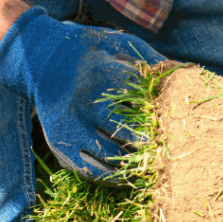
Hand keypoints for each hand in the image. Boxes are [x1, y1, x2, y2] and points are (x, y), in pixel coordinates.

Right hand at [0, 6, 163, 179]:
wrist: (38, 60)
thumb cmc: (86, 51)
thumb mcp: (114, 43)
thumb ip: (148, 58)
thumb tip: (184, 73)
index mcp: (101, 74)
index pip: (142, 101)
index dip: (163, 114)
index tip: (180, 125)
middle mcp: (83, 103)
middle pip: (128, 132)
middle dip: (152, 143)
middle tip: (170, 150)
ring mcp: (69, 127)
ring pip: (111, 156)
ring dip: (135, 164)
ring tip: (153, 165)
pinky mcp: (59, 145)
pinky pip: (91, 171)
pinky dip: (113, 178)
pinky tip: (128, 174)